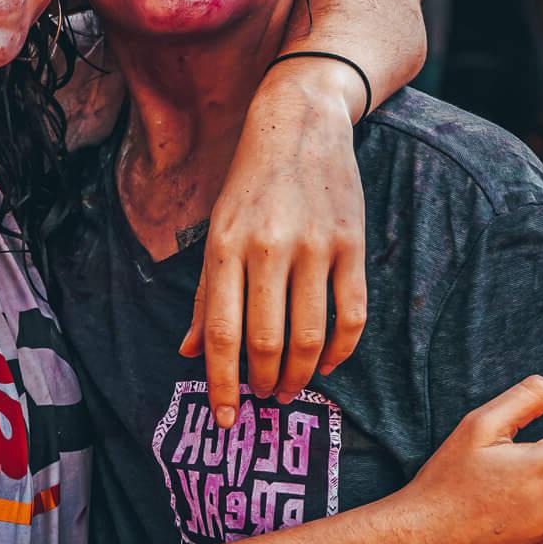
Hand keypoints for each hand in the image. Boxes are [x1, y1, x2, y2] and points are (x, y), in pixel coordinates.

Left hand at [184, 65, 367, 413]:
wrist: (299, 122)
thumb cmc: (249, 182)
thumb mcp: (215, 228)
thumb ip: (206, 294)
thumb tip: (190, 352)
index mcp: (225, 246)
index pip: (222, 334)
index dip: (221, 384)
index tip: (224, 421)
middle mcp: (268, 248)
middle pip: (266, 342)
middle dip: (262, 384)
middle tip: (263, 400)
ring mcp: (315, 247)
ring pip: (311, 336)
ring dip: (299, 375)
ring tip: (289, 388)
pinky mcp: (353, 245)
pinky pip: (352, 315)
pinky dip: (342, 351)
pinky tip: (329, 363)